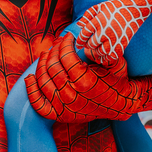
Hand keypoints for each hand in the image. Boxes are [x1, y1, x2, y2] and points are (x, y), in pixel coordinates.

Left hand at [25, 33, 140, 122]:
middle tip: (58, 43)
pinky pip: (38, 104)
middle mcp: (71, 95)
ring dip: (41, 64)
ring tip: (46, 54)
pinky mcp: (60, 114)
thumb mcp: (116, 62)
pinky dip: (31, 90)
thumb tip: (85, 40)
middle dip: (54, 50)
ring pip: (43, 81)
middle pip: (52, 66)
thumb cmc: (118, 81)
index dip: (65, 43)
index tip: (68, 37)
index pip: (65, 56)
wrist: (121, 104)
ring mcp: (63, 106)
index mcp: (84, 81)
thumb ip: (102, 50)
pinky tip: (30, 78)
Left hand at [76, 1, 130, 65]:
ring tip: (96, 49)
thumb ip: (87, 16)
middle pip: (91, 44)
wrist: (133, 7)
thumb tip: (79, 26)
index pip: (84, 35)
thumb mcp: (98, 7)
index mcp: (98, 21)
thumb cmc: (113, 7)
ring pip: (101, 52)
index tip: (78, 44)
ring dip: (97, 52)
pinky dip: (107, 57)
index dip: (79, 41)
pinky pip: (112, 56)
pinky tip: (104, 55)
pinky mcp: (123, 43)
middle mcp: (105, 31)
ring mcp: (115, 38)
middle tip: (89, 44)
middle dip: (88, 45)